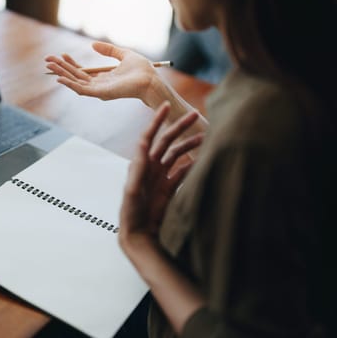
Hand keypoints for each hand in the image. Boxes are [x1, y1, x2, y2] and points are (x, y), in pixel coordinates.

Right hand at [45, 41, 159, 101]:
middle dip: (61, 68)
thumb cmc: (142, 70)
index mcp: (104, 77)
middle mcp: (99, 85)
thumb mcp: (123, 54)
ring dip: (61, 74)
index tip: (62, 54)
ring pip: (75, 82)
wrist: (150, 80)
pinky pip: (82, 90)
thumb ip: (109, 50)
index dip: (71, 63)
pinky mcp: (101, 93)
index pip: (83, 71)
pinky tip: (60, 79)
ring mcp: (99, 90)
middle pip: (76, 76)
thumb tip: (92, 44)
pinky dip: (70, 84)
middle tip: (47, 59)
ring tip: (49, 66)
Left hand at [119, 103, 203, 251]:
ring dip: (189, 145)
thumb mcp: (133, 189)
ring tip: (205, 137)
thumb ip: (138, 168)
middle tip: (195, 114)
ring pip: (177, 155)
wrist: (138, 232)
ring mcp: (160, 176)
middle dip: (180, 127)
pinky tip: (202, 160)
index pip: (150, 136)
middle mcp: (151, 166)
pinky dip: (192, 165)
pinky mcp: (168, 187)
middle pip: (167, 141)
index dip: (157, 121)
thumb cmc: (131, 211)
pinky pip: (182, 171)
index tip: (166, 106)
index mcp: (141, 163)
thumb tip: (142, 145)